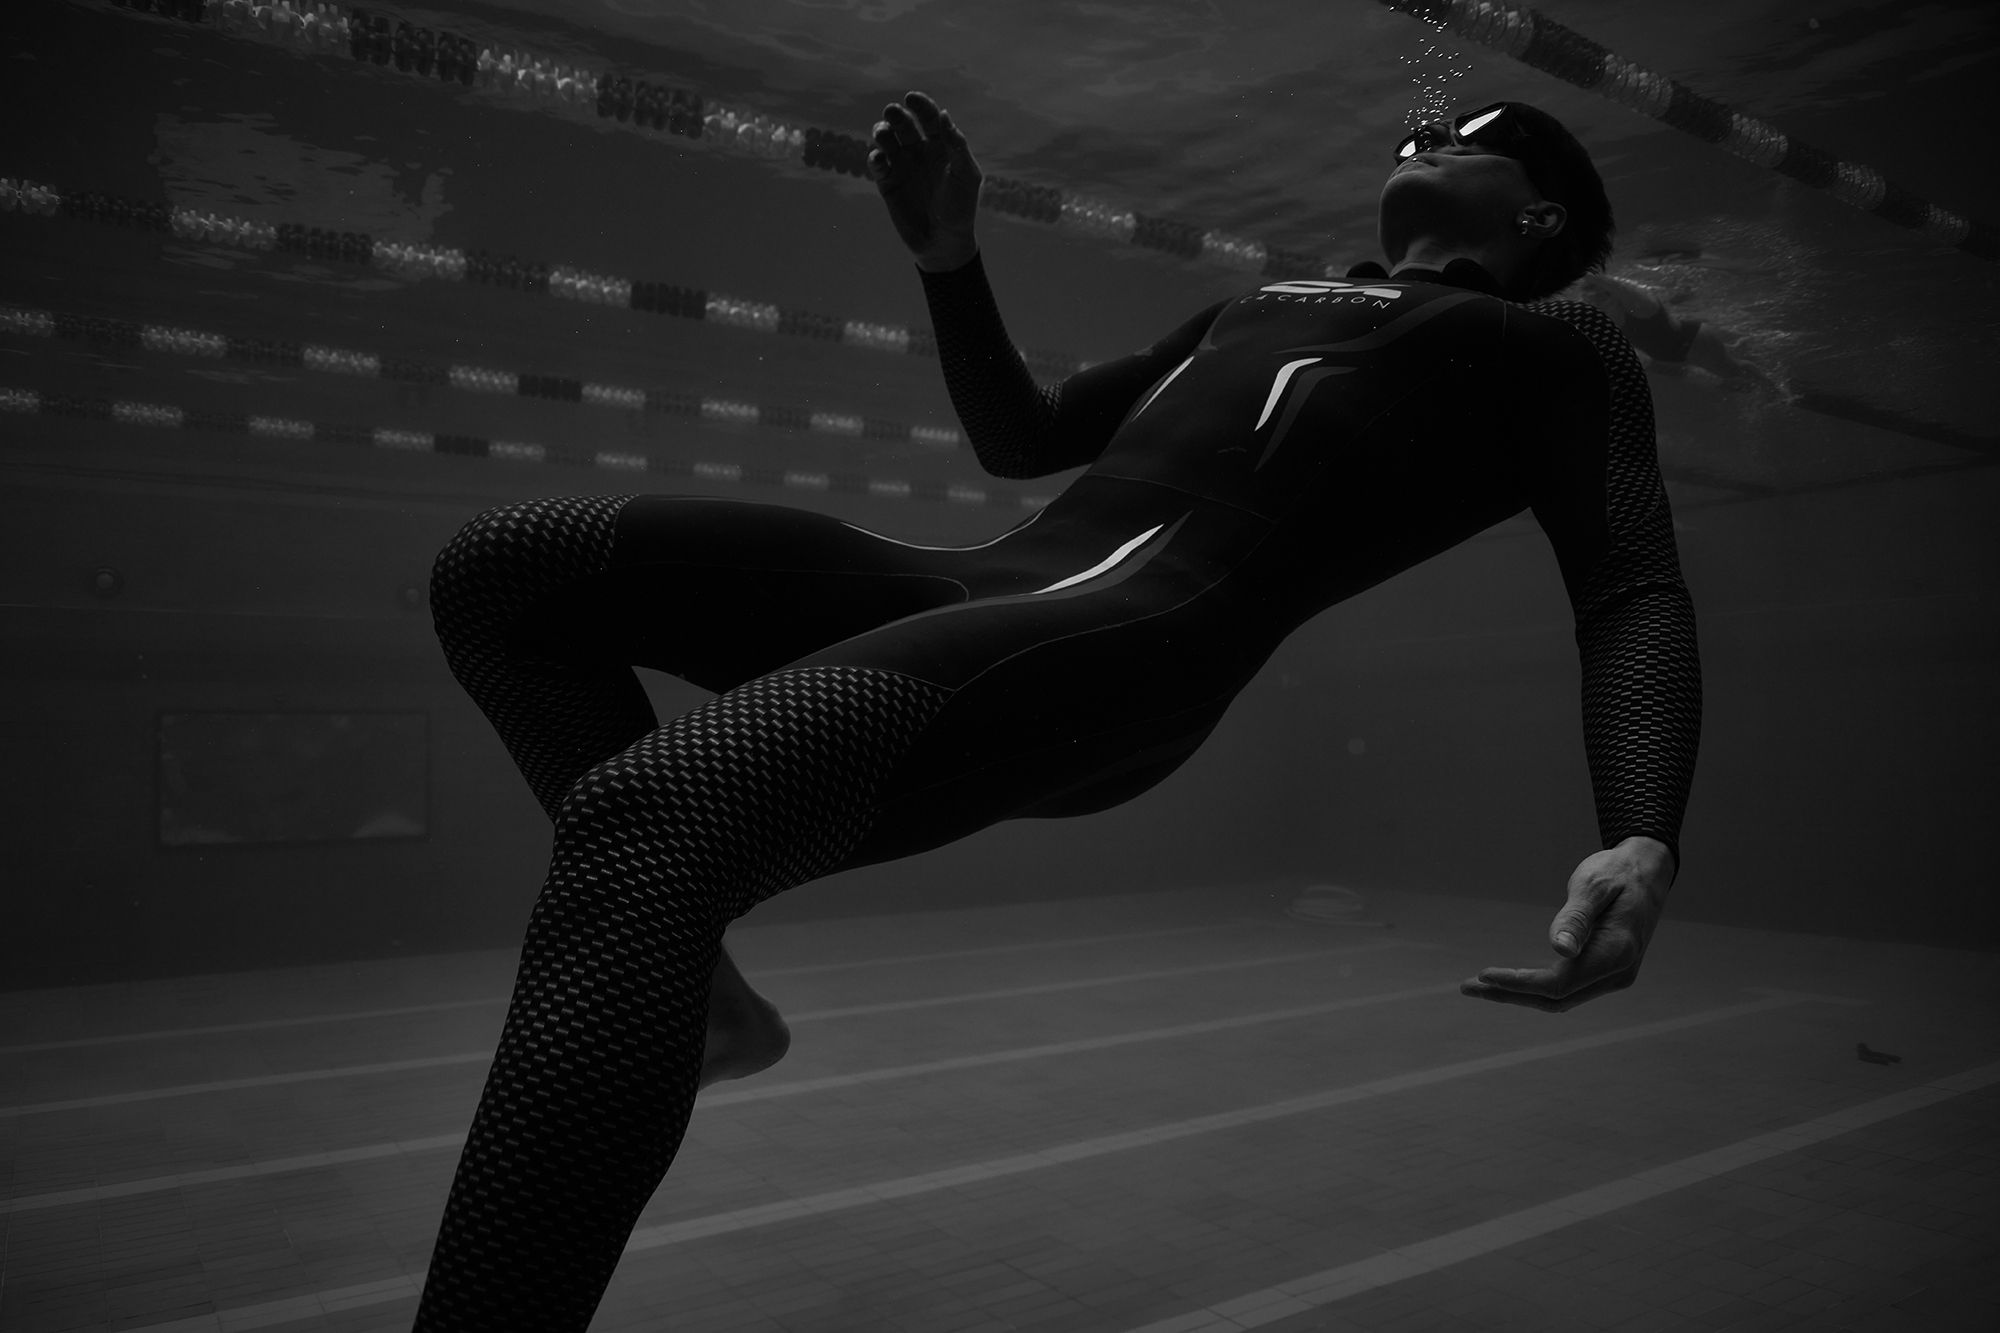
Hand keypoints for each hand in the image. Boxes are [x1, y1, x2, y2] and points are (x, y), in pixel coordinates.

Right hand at [867, 90, 981, 270]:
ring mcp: (902, 166)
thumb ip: (956, 145)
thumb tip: (943, 114)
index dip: (920, 106)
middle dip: (897, 116)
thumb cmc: (961, 208)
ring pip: (887, 140)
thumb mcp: (966, 175)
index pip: (929, 118)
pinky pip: (877, 164)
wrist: (944, 243)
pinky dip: (875, 158)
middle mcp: (920, 152)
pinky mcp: (888, 183)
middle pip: (904, 124)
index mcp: (941, 146)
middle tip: (892, 113)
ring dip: (882, 132)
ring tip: (883, 135)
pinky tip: (879, 158)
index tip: (911, 98)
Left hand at [1459, 842, 1672, 1012]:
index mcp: (1616, 953)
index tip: (1484, 974)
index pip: (1558, 984)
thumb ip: (1576, 918)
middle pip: (1556, 999)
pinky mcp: (1605, 972)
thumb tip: (1558, 950)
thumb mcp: (1594, 886)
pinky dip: (1535, 988)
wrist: (1647, 872)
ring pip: (1560, 999)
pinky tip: (1509, 981)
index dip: (1519, 983)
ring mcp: (1613, 977)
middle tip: (1467, 987)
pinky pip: (1567, 989)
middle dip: (1510, 995)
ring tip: (1480, 986)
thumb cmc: (1618, 872)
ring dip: (1519, 994)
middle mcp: (1617, 973)